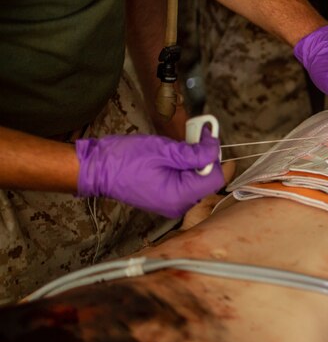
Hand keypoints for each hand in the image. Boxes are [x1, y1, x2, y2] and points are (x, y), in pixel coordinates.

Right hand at [75, 128, 223, 217]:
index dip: (214, 157)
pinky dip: (184, 169)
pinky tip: (174, 157)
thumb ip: (194, 153)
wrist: (97, 169)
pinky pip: (185, 184)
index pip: (215, 179)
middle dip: (204, 158)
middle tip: (195, 136)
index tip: (208, 138)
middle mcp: (178, 205)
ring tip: (180, 146)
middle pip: (207, 181)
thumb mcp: (164, 150)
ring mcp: (172, 204)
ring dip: (194, 162)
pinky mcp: (166, 199)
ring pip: (197, 181)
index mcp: (179, 196)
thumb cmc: (125, 159)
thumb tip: (214, 149)